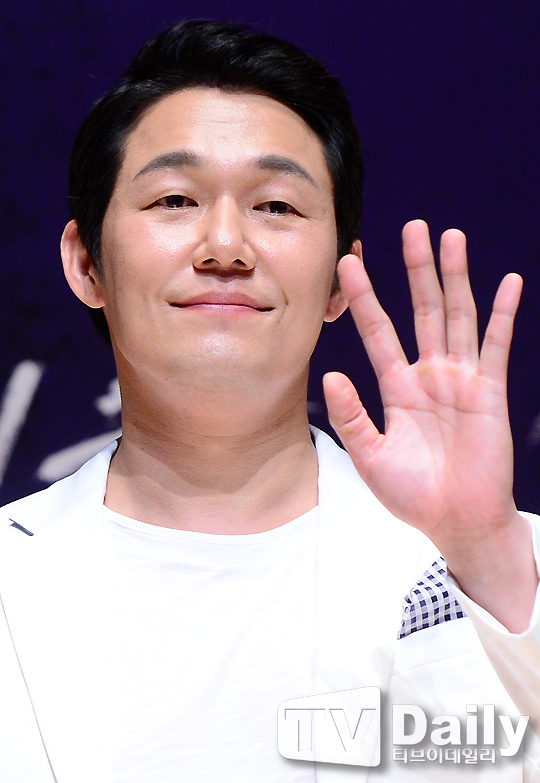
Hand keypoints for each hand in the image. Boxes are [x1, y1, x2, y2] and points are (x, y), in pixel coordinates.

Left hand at [323, 219, 536, 629]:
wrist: (457, 522)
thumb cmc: (413, 495)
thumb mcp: (370, 456)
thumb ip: (352, 416)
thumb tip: (329, 377)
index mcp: (397, 387)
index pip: (377, 331)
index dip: (364, 297)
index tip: (349, 262)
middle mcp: (428, 375)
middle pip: (421, 310)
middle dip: (415, 270)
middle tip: (412, 227)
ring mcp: (461, 380)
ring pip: (458, 316)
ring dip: (455, 277)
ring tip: (449, 238)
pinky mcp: (490, 392)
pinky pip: (495, 346)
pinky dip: (503, 314)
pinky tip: (507, 282)